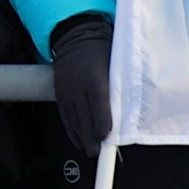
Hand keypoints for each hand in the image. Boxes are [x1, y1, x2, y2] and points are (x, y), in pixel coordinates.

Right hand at [49, 14, 114, 151]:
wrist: (76, 37)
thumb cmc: (102, 50)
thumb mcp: (115, 65)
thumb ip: (119, 86)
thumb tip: (128, 111)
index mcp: (95, 77)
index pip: (99, 107)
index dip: (103, 125)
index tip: (107, 138)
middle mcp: (78, 86)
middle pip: (84, 118)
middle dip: (92, 138)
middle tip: (98, 151)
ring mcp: (66, 90)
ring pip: (73, 120)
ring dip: (82, 137)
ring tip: (90, 149)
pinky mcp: (59, 94)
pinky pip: (64, 116)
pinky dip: (71, 130)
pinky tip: (79, 139)